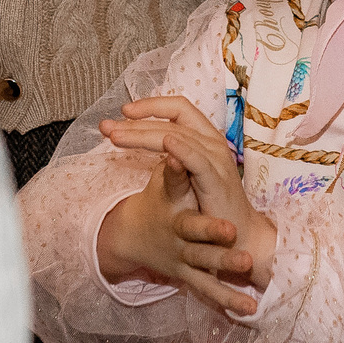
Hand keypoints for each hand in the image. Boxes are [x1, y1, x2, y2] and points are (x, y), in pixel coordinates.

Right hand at [95, 154, 261, 313]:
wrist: (138, 240)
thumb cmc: (157, 202)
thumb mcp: (161, 182)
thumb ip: (172, 166)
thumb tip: (175, 135)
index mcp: (168, 203)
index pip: (171, 185)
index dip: (174, 171)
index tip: (177, 157)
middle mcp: (175, 230)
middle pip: (192, 229)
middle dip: (209, 229)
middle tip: (229, 230)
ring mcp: (183, 255)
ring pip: (206, 261)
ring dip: (225, 264)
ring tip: (246, 265)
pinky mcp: (189, 276)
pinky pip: (211, 290)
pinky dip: (229, 300)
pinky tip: (250, 310)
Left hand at [102, 95, 277, 305]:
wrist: (237, 237)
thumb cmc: (210, 205)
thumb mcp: (187, 173)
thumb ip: (170, 154)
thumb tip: (139, 137)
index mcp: (204, 137)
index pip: (178, 108)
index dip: (150, 106)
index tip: (123, 112)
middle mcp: (211, 142)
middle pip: (170, 121)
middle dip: (135, 123)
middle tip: (106, 128)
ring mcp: (215, 159)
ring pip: (177, 136)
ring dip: (143, 135)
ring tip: (116, 137)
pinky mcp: (216, 180)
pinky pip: (197, 160)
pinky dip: (181, 150)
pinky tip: (165, 145)